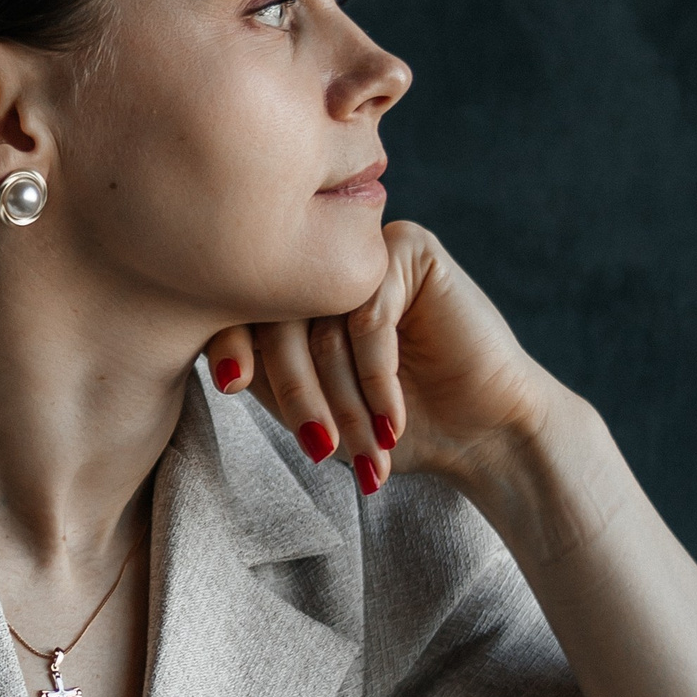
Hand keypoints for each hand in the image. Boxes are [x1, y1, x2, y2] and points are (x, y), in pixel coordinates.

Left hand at [203, 220, 554, 495]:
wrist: (480, 434)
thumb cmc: (390, 428)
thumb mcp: (310, 406)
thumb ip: (264, 376)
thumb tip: (215, 361)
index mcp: (292, 287)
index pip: (240, 307)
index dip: (230, 345)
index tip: (232, 385)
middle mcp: (324, 259)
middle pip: (277, 316)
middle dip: (300, 393)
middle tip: (322, 447)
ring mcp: (366, 249)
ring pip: (323, 323)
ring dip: (343, 398)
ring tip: (369, 447)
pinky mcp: (411, 250)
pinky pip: (369, 315)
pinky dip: (377, 376)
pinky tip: (394, 419)